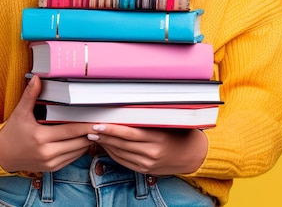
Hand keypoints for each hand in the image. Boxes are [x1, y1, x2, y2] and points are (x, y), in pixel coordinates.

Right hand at [0, 75, 92, 172]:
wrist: (2, 155)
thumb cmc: (12, 132)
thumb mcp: (20, 112)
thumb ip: (30, 95)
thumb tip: (37, 77)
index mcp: (41, 137)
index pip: (71, 131)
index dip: (86, 126)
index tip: (97, 120)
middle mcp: (47, 153)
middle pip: (78, 143)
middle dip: (90, 133)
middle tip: (102, 123)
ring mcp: (50, 163)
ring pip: (77, 153)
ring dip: (87, 142)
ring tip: (96, 130)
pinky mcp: (52, 169)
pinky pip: (72, 159)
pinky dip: (79, 150)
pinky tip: (84, 140)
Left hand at [86, 124, 207, 175]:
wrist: (190, 155)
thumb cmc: (177, 133)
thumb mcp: (165, 123)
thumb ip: (146, 119)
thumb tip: (124, 110)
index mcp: (157, 137)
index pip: (128, 132)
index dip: (111, 129)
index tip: (98, 123)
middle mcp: (152, 152)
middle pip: (122, 143)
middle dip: (104, 136)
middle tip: (91, 129)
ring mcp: (147, 163)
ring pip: (121, 153)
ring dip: (106, 145)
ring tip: (95, 136)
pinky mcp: (145, 170)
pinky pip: (124, 162)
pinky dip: (114, 153)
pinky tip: (107, 146)